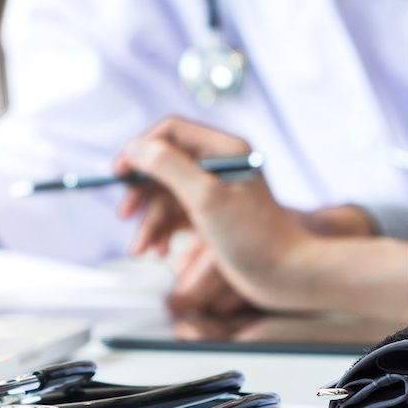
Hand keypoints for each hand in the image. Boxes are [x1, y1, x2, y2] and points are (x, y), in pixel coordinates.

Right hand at [116, 119, 311, 310]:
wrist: (288, 275)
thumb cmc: (255, 237)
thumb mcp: (205, 197)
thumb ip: (168, 167)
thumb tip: (135, 148)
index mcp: (224, 149)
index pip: (171, 132)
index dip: (141, 149)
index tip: (119, 172)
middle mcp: (219, 164)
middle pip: (164, 164)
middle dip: (142, 191)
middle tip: (126, 213)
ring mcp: (216, 190)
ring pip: (167, 195)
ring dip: (150, 221)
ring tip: (141, 249)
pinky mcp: (214, 215)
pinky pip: (177, 215)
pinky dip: (164, 232)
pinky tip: (158, 251)